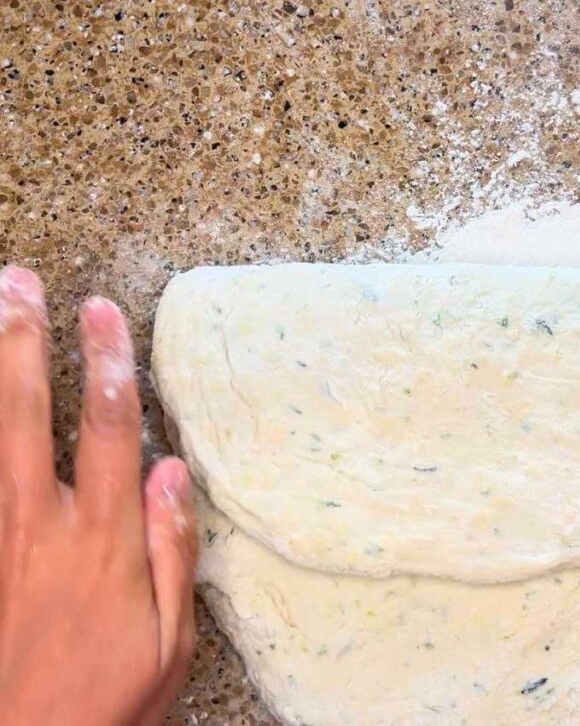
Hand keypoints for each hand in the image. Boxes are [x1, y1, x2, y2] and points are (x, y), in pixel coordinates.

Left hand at [0, 266, 197, 724]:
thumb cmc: (100, 698)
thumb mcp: (170, 641)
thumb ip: (173, 549)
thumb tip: (173, 470)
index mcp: (102, 537)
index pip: (106, 427)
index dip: (105, 362)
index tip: (101, 310)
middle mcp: (38, 524)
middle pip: (26, 413)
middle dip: (22, 341)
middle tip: (18, 283)